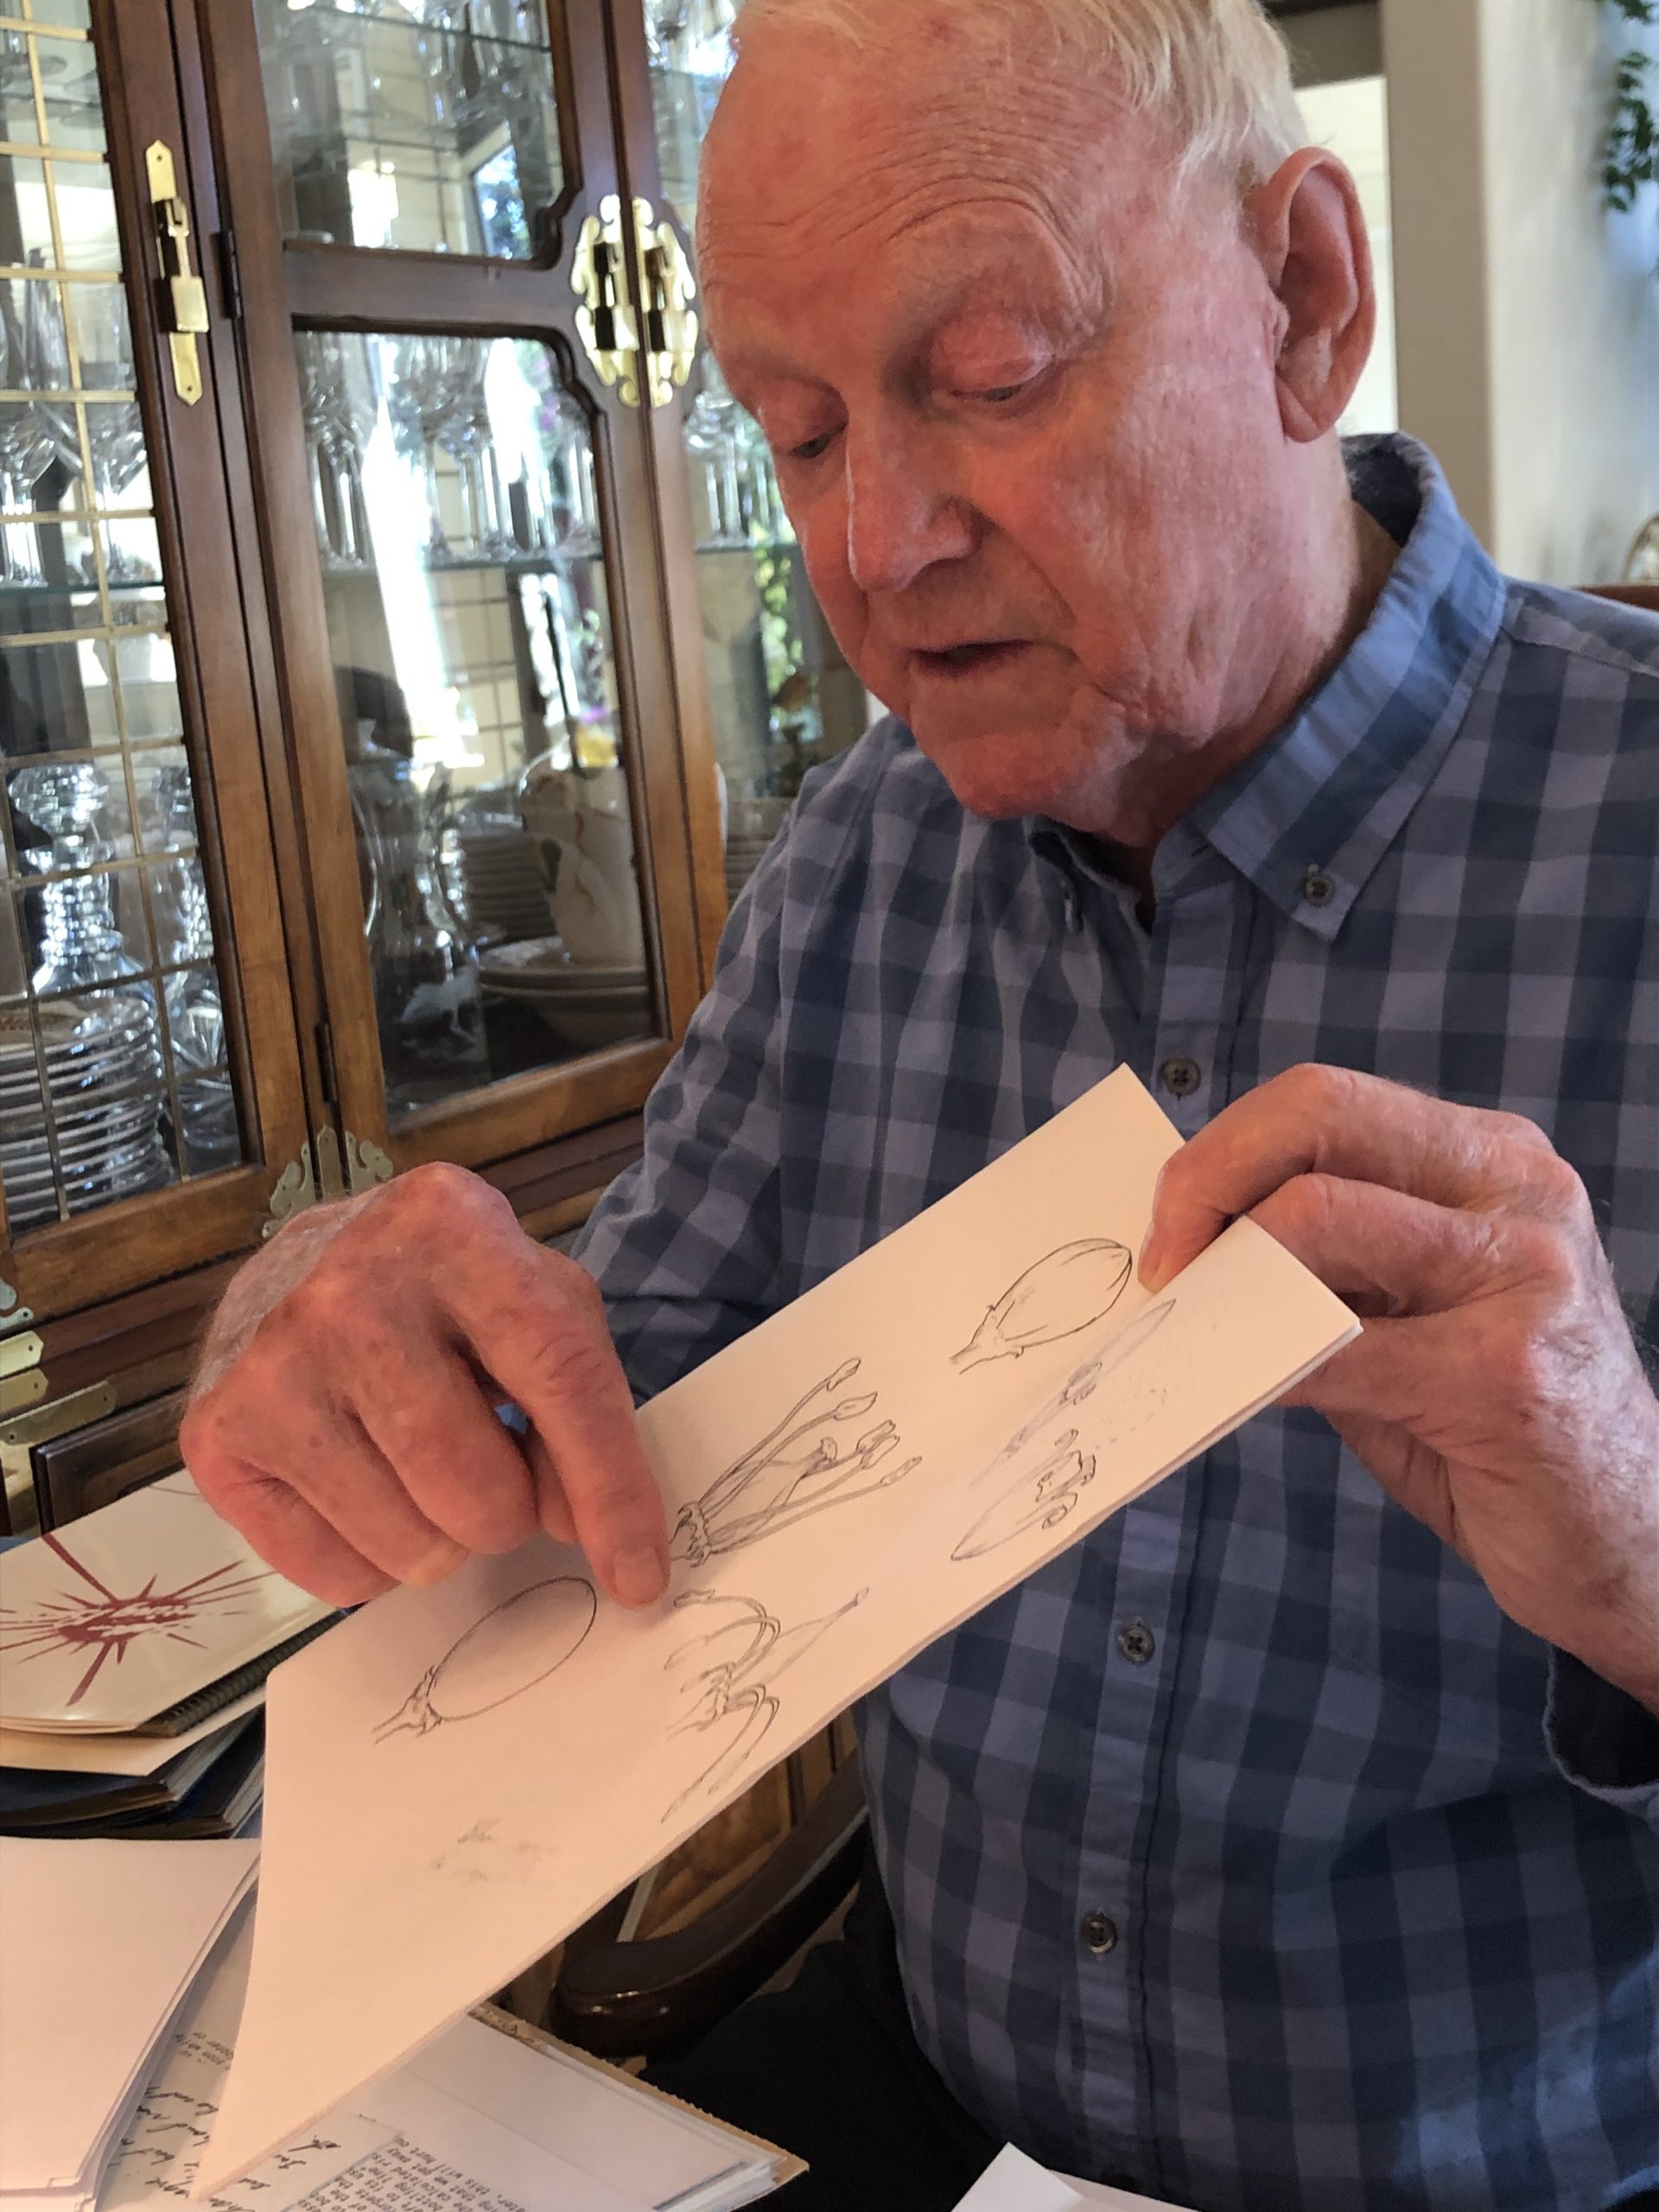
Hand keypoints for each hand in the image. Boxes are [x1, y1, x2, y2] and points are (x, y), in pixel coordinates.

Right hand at [181, 1165, 668, 1610]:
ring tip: (424, 1469)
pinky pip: (335, 1576)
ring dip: (443, 1538)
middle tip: (491, 1470)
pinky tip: (366, 1486)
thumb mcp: (534, 1301)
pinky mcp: (216, 1434)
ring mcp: (271, 1363)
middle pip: (476, 1486)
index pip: (559, 1378)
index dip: (612, 1490)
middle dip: (509, 1512)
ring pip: (410, 1544)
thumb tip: (602, 1540)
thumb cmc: (448, 1289)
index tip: (641, 1576)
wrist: (310, 1260)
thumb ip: (581, 1402)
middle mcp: (351, 1290)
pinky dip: (374, 1561)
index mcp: (454, 1228)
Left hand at [1140, 1066, 1658, 1714]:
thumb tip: (1182, 1254)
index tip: (1164, 1232)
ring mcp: (1526, 1272)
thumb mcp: (1401, 1321)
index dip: (1218, 1154)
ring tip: (1192, 1332)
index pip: (1322, 1100)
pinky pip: (1337, 1347)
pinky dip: (1262, 1368)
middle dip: (1206, 1184)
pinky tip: (1239, 1394)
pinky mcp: (1508, 1371)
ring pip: (1317, 1219)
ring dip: (1226, 1279)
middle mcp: (1517, 1189)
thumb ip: (1319, 1271)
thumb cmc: (1492, 1433)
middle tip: (1158, 1268)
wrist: (1627, 1545)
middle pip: (1318, 1117)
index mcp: (1486, 1159)